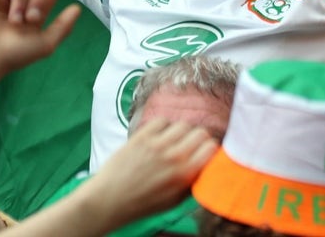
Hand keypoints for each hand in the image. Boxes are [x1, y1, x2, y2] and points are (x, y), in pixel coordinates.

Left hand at [82, 120, 216, 226]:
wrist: (112, 198)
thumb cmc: (143, 203)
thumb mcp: (176, 199)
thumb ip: (193, 181)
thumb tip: (206, 165)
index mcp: (186, 174)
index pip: (212, 147)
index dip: (211, 149)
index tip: (206, 152)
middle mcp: (174, 156)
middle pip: (200, 133)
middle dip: (199, 138)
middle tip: (192, 145)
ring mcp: (157, 144)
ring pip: (183, 124)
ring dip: (182, 132)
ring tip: (175, 140)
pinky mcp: (141, 136)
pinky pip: (161, 120)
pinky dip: (164, 125)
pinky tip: (160, 135)